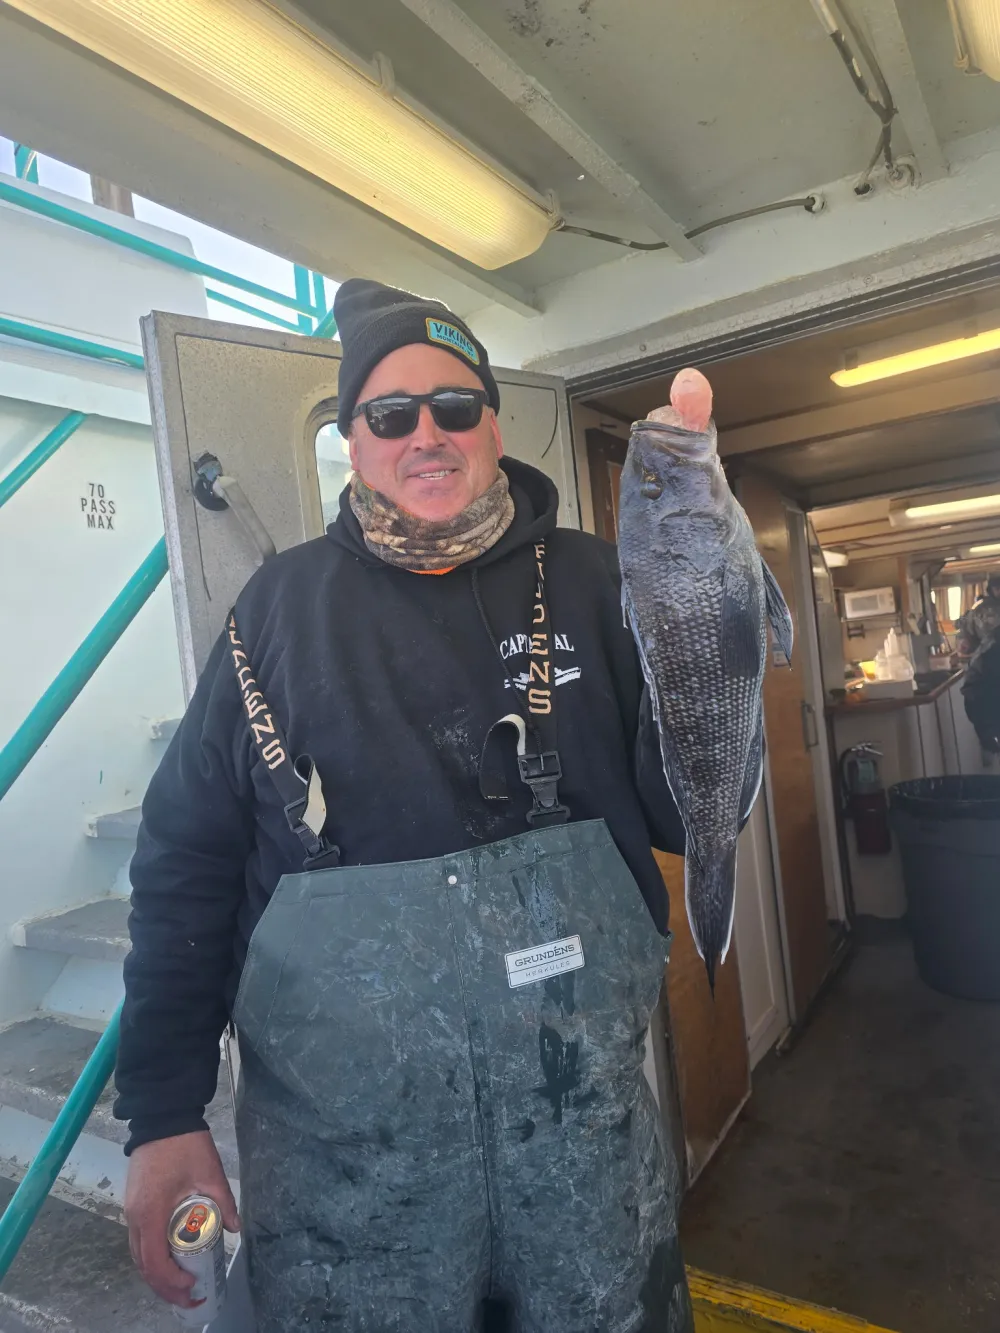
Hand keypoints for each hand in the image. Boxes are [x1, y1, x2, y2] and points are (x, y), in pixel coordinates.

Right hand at [124, 1130, 239, 1307]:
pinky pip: (139, 1241)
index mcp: (151, 1213)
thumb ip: (224, 1203)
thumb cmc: (185, 1145)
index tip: (193, 1287)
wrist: (163, 1116)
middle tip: (190, 1297)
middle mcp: (135, 1217)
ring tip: (181, 1284)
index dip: (173, 1282)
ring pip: (138, 1255)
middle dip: (164, 1288)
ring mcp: (131, 1211)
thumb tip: (235, 1228)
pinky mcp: (133, 1204)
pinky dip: (152, 1257)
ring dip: (157, 1275)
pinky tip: (171, 1260)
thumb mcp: (210, 1174)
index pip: (156, 1263)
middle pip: (143, 1266)